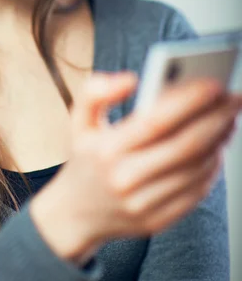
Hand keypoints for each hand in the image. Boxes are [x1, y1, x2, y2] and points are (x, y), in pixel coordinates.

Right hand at [30, 71, 241, 263]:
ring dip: (220, 140)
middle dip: (216, 118)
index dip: (189, 102)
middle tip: (234, 97)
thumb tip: (131, 79)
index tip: (214, 82)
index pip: (156, 122)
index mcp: (106, 150)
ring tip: (229, 117)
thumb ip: (95, 91)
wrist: (75, 215)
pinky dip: (213, 166)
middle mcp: (126, 179)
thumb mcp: (78, 119)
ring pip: (196, 169)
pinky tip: (218, 145)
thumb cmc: (84, 159)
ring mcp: (143, 204)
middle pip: (185, 146)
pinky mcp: (158, 221)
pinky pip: (196, 191)